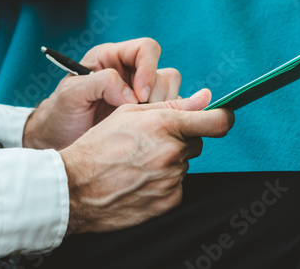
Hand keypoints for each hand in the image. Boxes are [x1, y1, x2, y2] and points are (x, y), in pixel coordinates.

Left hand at [23, 38, 181, 149]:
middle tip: (141, 114)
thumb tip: (131, 94)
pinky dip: (164, 122)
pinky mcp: (145, 116)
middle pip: (164, 71)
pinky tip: (148, 133)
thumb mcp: (71, 93)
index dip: (149, 69)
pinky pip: (167, 114)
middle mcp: (130, 73)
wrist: (57, 142)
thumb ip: (100, 83)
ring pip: (170, 93)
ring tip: (142, 125)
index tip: (140, 95)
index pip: (145, 49)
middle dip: (158, 94)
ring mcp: (140, 96)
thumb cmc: (60, 114)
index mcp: (111, 58)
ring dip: (163, 109)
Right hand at [59, 89, 233, 234]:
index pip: (217, 121)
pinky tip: (139, 180)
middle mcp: (173, 153)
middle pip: (196, 142)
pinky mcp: (169, 201)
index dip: (223, 117)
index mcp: (164, 125)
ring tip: (138, 163)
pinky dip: (163, 183)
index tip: (222, 117)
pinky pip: (176, 186)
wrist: (76, 187)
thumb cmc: (99, 145)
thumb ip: (172, 105)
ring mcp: (172, 179)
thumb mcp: (129, 113)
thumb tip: (206, 98)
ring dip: (169, 162)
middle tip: (151, 142)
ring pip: (183, 164)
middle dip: (180, 140)